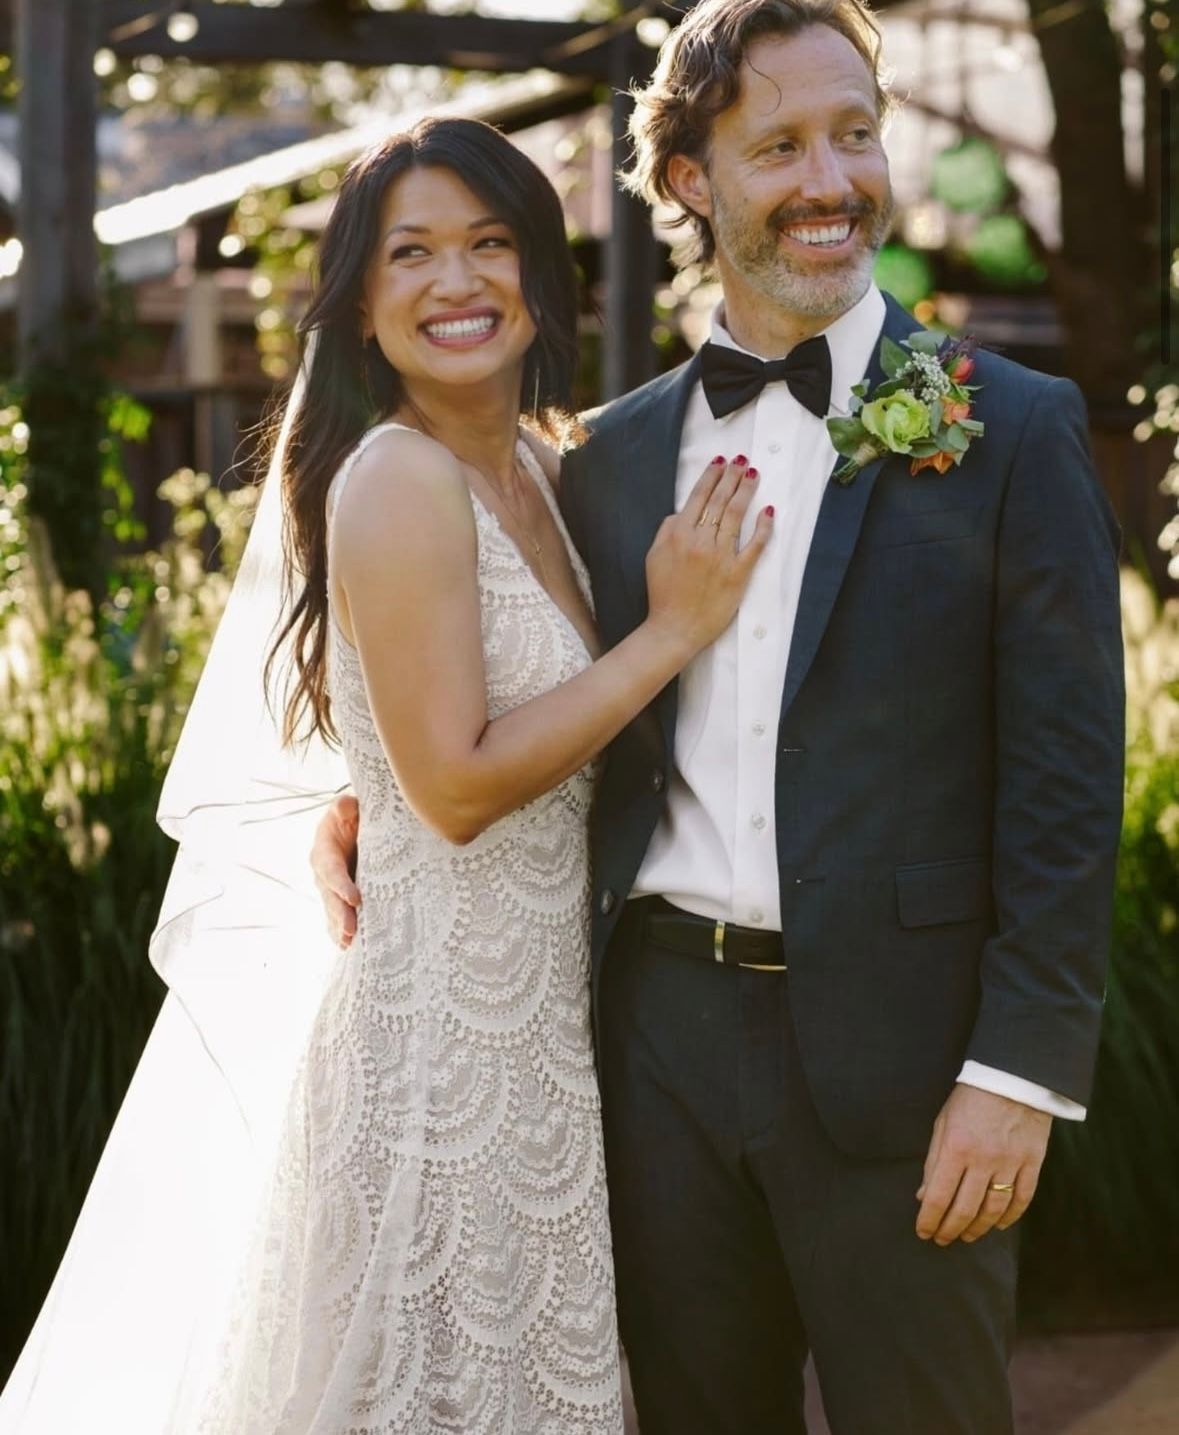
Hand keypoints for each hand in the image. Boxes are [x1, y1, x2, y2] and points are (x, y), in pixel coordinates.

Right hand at [310, 795, 360, 948]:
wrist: (354, 827)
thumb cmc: (353, 816)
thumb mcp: (349, 808)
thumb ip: (345, 807)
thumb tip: (344, 806)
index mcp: (324, 851)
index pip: (330, 869)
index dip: (340, 884)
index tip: (355, 898)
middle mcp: (323, 873)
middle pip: (329, 896)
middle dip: (339, 914)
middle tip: (351, 930)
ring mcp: (330, 889)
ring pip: (332, 911)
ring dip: (339, 928)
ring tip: (349, 943)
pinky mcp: (338, 899)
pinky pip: (335, 918)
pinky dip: (339, 933)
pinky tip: (348, 948)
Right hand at [644, 455, 772, 656]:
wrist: (674, 627)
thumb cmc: (662, 594)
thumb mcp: (653, 556)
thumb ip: (666, 530)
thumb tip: (682, 512)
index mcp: (678, 534)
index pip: (699, 497)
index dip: (711, 476)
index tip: (721, 461)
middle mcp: (701, 540)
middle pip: (720, 501)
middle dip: (732, 477)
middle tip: (742, 460)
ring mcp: (721, 556)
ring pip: (737, 515)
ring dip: (746, 491)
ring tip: (752, 474)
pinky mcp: (738, 573)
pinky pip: (755, 545)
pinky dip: (763, 526)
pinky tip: (768, 510)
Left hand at [916, 1084, 1050, 1245]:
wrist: (1013, 1078)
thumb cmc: (971, 1099)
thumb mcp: (943, 1124)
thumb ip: (933, 1161)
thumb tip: (923, 1196)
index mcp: (956, 1147)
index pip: (938, 1195)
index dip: (928, 1219)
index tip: (923, 1232)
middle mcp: (983, 1159)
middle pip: (965, 1208)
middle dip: (950, 1229)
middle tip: (942, 1240)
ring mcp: (1011, 1162)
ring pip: (993, 1209)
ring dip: (977, 1228)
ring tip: (966, 1236)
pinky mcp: (1033, 1163)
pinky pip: (1022, 1199)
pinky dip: (1009, 1217)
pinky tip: (997, 1225)